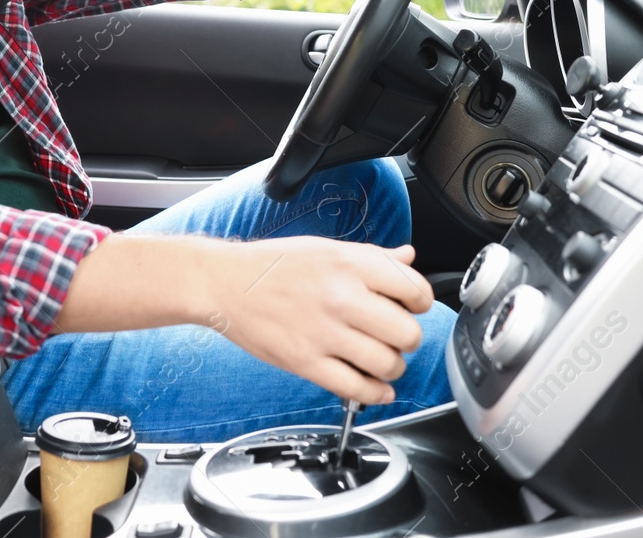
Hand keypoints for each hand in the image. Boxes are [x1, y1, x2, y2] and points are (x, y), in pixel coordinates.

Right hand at [199, 236, 435, 403]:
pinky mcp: (306, 362)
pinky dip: (375, 393)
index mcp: (349, 264)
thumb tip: (407, 258)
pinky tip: (374, 387)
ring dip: (392, 367)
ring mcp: (323, 332)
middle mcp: (341, 297)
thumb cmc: (272, 265)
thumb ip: (371, 256)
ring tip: (381, 360)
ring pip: (387, 364)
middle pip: (407, 333)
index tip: (411, 307)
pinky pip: (356, 389)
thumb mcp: (325, 248)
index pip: (414, 290)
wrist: (223, 283)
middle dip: (407, 339)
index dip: (419, 302)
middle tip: (395, 337)